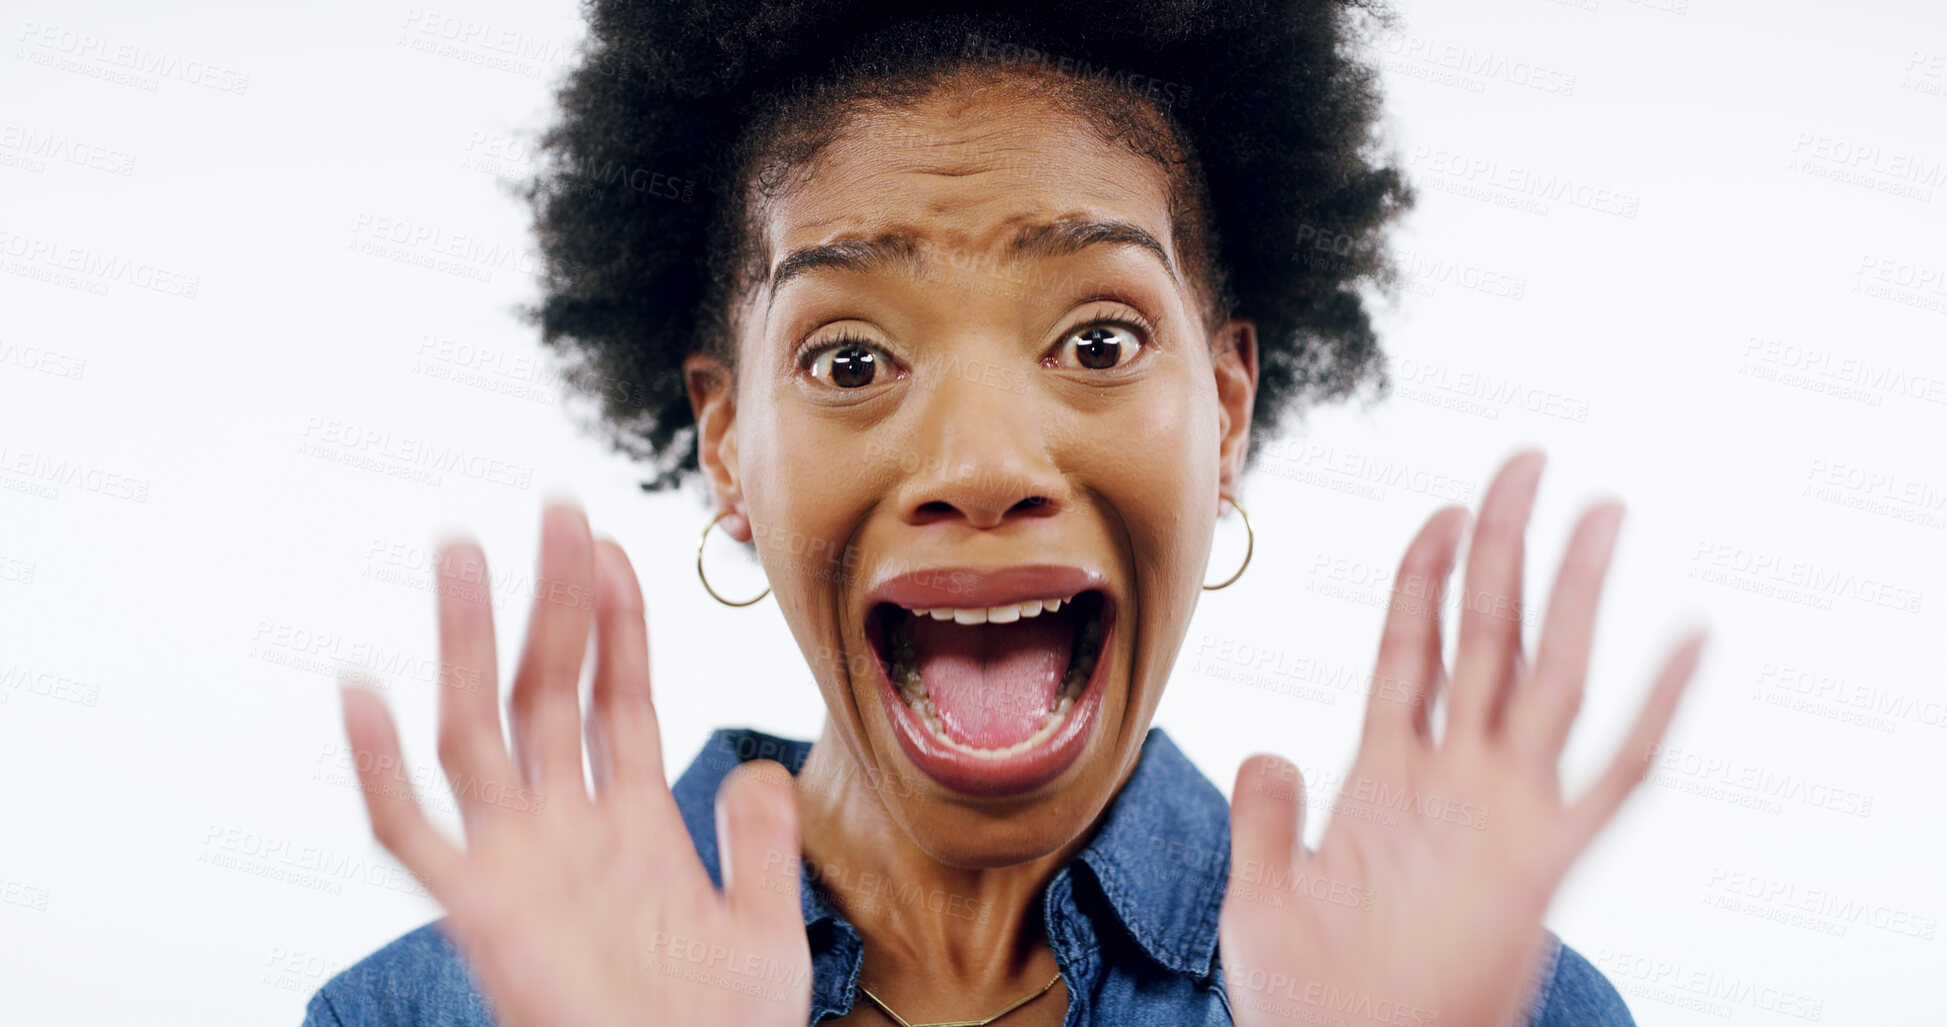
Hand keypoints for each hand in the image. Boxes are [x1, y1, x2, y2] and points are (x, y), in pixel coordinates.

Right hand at [335, 503, 811, 1026]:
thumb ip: (758, 842)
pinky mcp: (477, 912)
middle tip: (555, 511)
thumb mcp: (762, 926)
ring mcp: (515, 863)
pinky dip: (378, 767)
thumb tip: (755, 766)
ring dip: (470, 643)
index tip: (613, 549)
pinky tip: (361, 691)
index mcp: (633, 822)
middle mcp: (566, 827)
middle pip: (549, 688)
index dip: (616, 621)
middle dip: (552, 601)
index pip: (617, 694)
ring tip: (463, 553)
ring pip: (478, 729)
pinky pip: (409, 833)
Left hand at [1218, 449, 1706, 1026]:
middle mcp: (1455, 780)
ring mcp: (1505, 814)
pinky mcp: (1546, 863)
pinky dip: (1654, 710)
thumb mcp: (1266, 893)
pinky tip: (1688, 642)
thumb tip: (1271, 752)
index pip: (1410, 648)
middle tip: (1526, 463)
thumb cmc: (1314, 998)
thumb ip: (1270, 814)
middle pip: (1485, 636)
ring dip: (1572, 593)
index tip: (1443, 510)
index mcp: (1386, 778)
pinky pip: (1613, 776)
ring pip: (1548, 677)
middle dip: (1505, 547)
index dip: (1423, 577)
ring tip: (1599, 509)